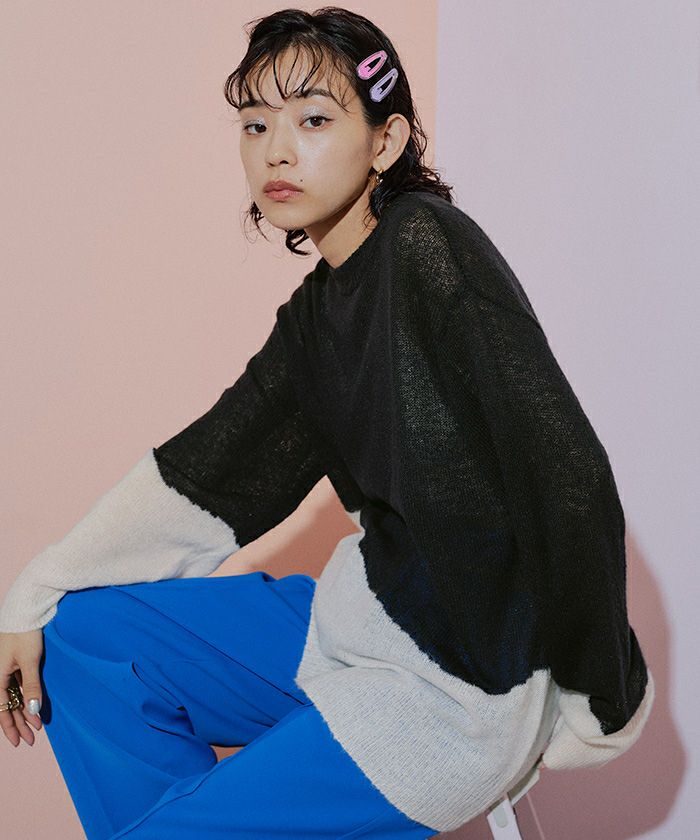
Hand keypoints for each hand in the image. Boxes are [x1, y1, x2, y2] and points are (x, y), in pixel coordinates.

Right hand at [0, 629, 44, 746]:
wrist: (24, 610)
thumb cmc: (25, 633)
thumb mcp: (30, 661)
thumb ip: (31, 687)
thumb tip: (33, 711)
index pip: (2, 709)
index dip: (11, 726)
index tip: (21, 741)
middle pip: (6, 706)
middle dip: (18, 724)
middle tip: (31, 739)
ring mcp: (5, 669)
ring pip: (12, 697)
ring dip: (23, 712)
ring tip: (34, 727)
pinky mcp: (14, 663)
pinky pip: (17, 686)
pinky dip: (25, 697)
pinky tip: (32, 706)